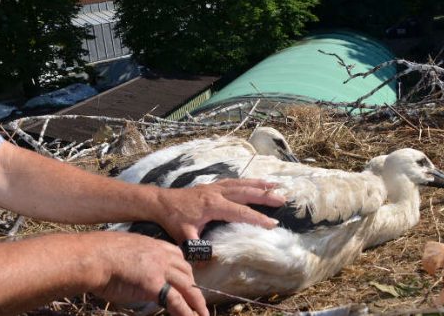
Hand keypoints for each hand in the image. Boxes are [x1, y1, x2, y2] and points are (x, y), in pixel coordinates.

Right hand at [83, 231, 207, 315]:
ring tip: (202, 315)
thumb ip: (136, 260)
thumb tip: (135, 272)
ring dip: (197, 302)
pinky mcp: (155, 285)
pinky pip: (177, 301)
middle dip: (194, 286)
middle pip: (186, 271)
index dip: (183, 269)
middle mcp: (161, 254)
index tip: (187, 279)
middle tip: (198, 301)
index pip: (177, 255)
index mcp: (153, 245)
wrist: (94, 257)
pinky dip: (186, 313)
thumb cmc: (99, 255)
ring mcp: (160, 269)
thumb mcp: (123, 250)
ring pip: (187, 286)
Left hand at [154, 179, 285, 242]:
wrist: (160, 202)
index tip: (273, 224)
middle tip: (283, 198)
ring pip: (242, 183)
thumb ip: (197, 248)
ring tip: (276, 184)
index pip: (241, 212)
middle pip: (246, 192)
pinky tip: (255, 182)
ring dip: (259, 184)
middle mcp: (217, 193)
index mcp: (213, 205)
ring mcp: (215, 187)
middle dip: (265, 196)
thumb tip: (208, 261)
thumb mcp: (184, 236)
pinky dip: (247, 181)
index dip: (257, 218)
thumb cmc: (172, 219)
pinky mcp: (212, 186)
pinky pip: (234, 181)